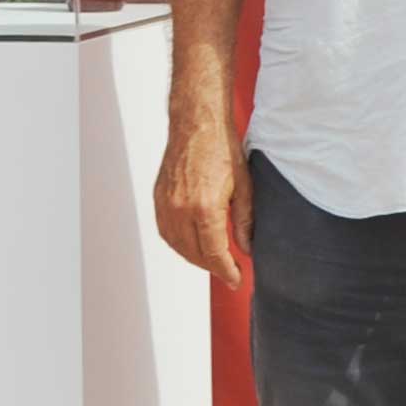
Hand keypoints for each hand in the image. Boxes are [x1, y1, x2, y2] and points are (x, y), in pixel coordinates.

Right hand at [154, 117, 251, 291]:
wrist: (196, 125)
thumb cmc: (223, 151)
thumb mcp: (245, 187)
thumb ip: (245, 221)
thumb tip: (247, 248)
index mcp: (205, 208)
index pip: (214, 253)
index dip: (226, 270)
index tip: (237, 280)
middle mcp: (180, 210)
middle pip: (194, 253)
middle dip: (212, 267)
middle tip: (229, 273)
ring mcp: (165, 204)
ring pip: (176, 245)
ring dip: (194, 258)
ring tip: (213, 262)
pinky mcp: (158, 198)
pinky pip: (165, 231)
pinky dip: (178, 244)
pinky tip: (192, 245)